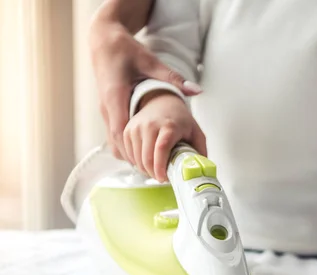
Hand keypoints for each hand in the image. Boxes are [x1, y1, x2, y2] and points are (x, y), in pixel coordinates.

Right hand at [89, 13, 201, 160]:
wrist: (103, 41)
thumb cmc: (126, 51)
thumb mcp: (150, 61)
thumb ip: (173, 79)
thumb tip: (196, 90)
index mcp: (116, 96)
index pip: (122, 131)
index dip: (135, 150)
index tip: (151, 163)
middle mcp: (107, 107)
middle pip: (118, 142)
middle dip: (136, 159)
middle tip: (157, 174)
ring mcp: (105, 111)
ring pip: (115, 142)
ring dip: (131, 156)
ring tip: (152, 169)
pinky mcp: (107, 113)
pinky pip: (114, 137)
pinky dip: (126, 149)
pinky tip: (142, 155)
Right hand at [123, 92, 205, 181]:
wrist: (162, 103)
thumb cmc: (180, 121)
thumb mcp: (196, 133)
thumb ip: (200, 152)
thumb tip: (200, 171)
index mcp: (169, 126)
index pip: (161, 148)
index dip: (160, 167)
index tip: (163, 178)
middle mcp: (150, 125)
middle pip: (147, 158)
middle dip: (153, 174)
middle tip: (162, 178)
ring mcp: (136, 128)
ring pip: (137, 159)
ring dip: (145, 170)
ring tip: (156, 170)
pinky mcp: (128, 131)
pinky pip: (129, 155)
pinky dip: (137, 163)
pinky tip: (147, 162)